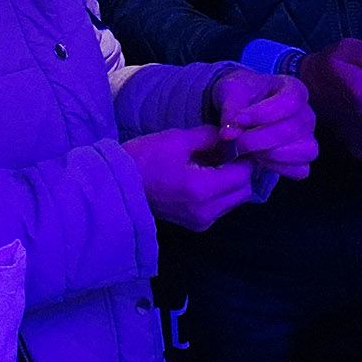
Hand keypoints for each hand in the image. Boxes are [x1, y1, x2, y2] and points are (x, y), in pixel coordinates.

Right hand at [122, 124, 260, 231]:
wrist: (117, 187)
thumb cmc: (143, 159)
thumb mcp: (176, 139)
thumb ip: (208, 137)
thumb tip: (227, 136)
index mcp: (203, 188)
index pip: (243, 174)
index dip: (244, 158)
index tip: (238, 145)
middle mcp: (207, 210)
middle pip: (243, 191)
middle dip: (240, 172)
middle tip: (227, 154)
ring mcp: (201, 221)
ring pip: (233, 201)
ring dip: (231, 183)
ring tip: (212, 165)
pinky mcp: (195, 225)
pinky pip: (220, 208)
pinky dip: (220, 193)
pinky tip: (203, 178)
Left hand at [207, 68, 317, 180]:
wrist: (241, 108)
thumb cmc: (240, 93)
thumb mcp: (230, 91)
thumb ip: (230, 109)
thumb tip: (229, 134)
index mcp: (293, 89)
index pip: (290, 102)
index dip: (264, 113)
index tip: (240, 119)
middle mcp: (306, 113)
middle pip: (294, 130)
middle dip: (260, 139)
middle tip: (236, 141)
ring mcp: (308, 137)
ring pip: (305, 151)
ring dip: (273, 155)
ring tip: (250, 150)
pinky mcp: (303, 157)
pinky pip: (300, 170)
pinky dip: (279, 168)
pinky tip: (259, 159)